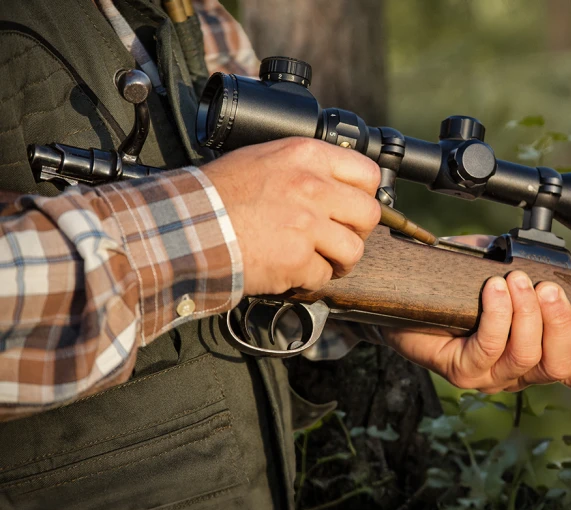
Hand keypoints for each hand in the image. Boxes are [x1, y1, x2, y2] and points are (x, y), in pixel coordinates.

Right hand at [200, 137, 381, 295]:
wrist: (186, 224)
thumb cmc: (216, 193)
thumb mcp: (264, 159)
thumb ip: (304, 168)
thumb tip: (335, 183)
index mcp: (306, 156)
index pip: (367, 173)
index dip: (364, 195)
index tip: (353, 207)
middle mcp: (313, 186)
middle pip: (369, 214)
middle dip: (357, 231)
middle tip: (338, 237)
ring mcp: (308, 224)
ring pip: (354, 250)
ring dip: (339, 260)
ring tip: (319, 259)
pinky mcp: (298, 259)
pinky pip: (323, 275)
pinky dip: (309, 279)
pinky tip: (291, 270)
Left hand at [384, 271, 570, 398]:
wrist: (404, 299)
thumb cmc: (459, 286)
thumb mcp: (504, 270)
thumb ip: (532, 268)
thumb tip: (549, 256)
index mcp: (539, 356)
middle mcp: (518, 373)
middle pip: (558, 366)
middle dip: (561, 324)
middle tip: (549, 289)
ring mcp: (489, 377)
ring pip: (525, 357)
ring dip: (527, 314)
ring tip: (516, 280)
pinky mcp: (461, 372)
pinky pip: (489, 347)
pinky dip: (497, 315)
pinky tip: (494, 289)